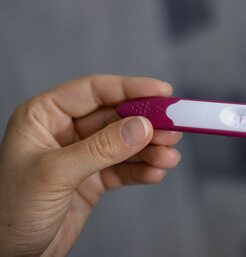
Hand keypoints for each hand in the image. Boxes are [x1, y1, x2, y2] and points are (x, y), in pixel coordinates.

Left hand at [0, 75, 181, 256]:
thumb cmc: (9, 213)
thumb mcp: (55, 174)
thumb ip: (101, 149)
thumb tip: (141, 127)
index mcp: (44, 116)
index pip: (94, 91)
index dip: (131, 88)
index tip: (162, 92)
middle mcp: (64, 131)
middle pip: (116, 117)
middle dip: (146, 123)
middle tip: (174, 128)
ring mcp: (81, 156)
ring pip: (124, 143)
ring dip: (150, 149)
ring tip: (169, 156)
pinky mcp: (92, 180)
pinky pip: (124, 168)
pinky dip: (142, 170)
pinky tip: (156, 172)